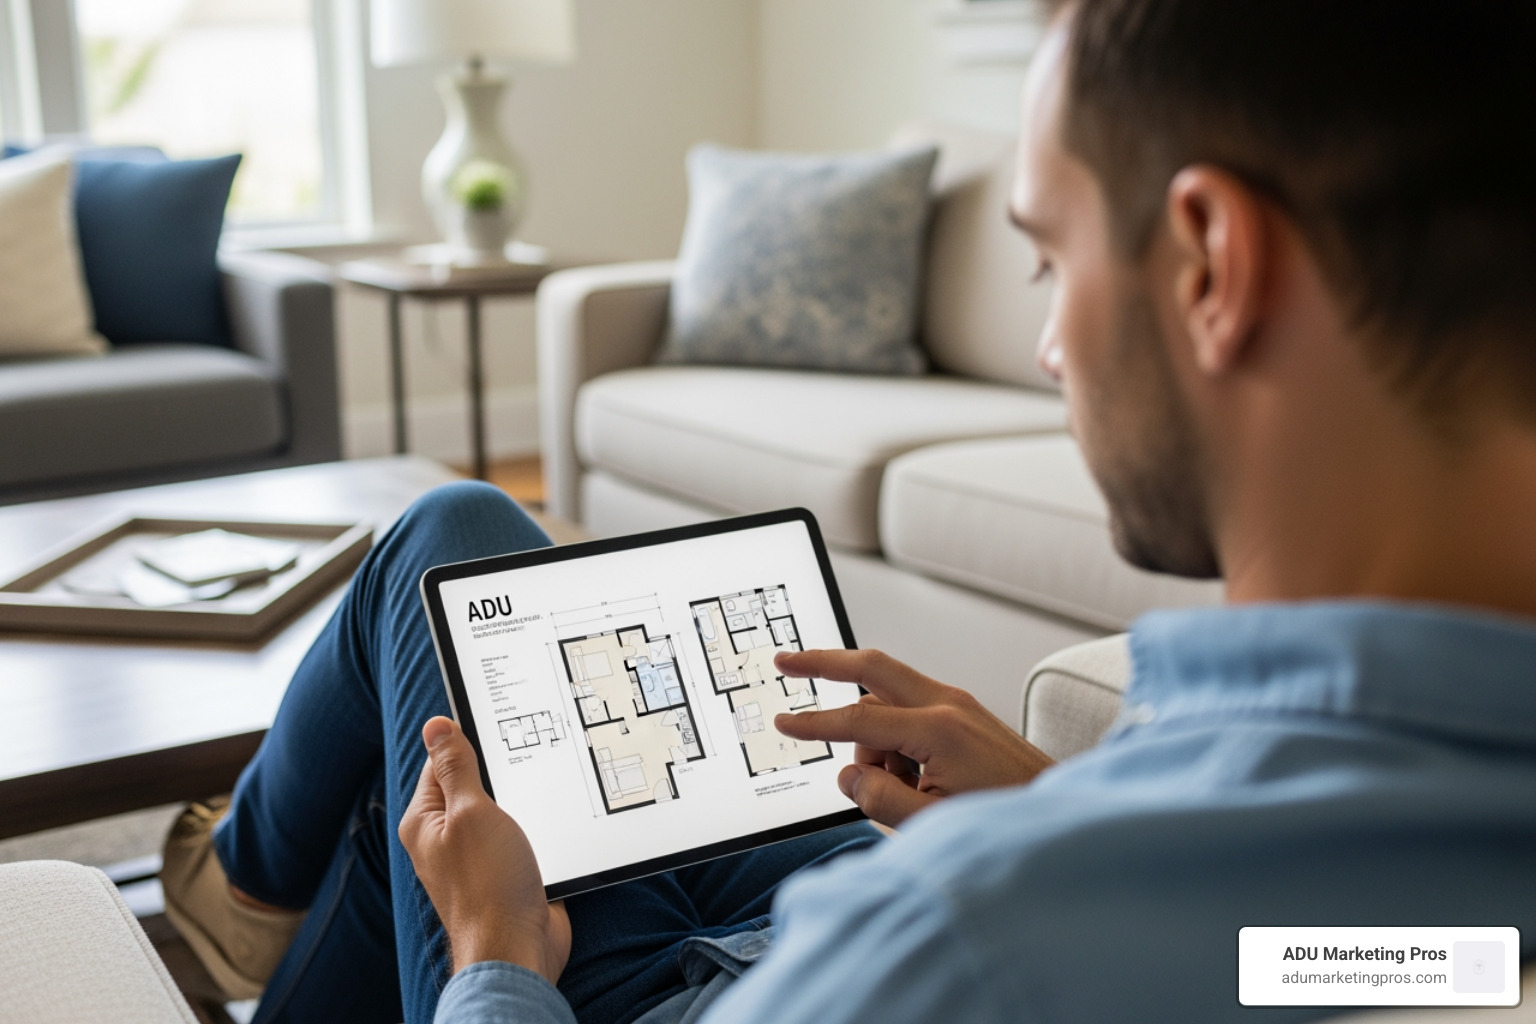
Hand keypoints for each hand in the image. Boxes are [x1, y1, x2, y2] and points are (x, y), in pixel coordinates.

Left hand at [398, 717, 570, 983]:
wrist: (517, 949)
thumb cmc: (487, 886)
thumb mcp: (471, 812)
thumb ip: (456, 768)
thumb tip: (435, 725)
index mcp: (426, 821)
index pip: (442, 762)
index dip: (470, 740)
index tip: (500, 724)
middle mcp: (447, 839)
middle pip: (475, 784)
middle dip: (503, 772)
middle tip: (530, 756)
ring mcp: (478, 857)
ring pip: (504, 810)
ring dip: (525, 801)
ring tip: (544, 789)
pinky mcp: (506, 872)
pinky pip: (522, 835)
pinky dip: (538, 826)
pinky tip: (555, 819)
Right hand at [773, 649, 1054, 827]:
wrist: (1059, 810)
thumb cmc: (1005, 817)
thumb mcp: (934, 822)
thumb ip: (882, 800)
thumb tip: (849, 777)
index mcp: (939, 730)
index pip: (859, 720)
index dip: (815, 724)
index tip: (783, 721)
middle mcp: (948, 704)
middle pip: (871, 667)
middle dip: (824, 662)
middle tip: (785, 661)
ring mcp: (957, 704)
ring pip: (886, 701)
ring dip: (873, 739)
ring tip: (903, 792)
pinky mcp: (962, 713)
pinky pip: (907, 712)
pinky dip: (895, 740)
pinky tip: (916, 782)